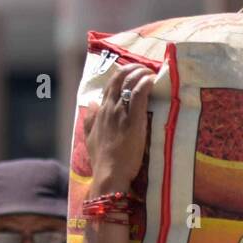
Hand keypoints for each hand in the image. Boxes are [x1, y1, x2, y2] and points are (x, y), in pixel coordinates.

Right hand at [84, 62, 156, 190]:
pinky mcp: (133, 120)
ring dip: (141, 72)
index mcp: (99, 112)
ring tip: (150, 73)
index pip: (109, 86)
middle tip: (143, 68)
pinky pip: (139, 93)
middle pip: (119, 78)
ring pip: (129, 82)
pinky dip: (145, 82)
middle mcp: (109, 108)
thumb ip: (89, 120)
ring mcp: (120, 113)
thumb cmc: (102, 160)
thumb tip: (91, 104)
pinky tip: (152, 80)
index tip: (131, 73)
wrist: (109, 174)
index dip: (121, 75)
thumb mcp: (90, 138)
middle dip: (132, 68)